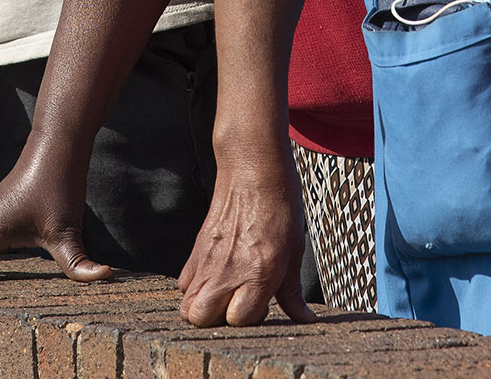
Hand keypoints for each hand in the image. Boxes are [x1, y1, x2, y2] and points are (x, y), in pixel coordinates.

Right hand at [176, 140, 312, 326]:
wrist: (253, 170)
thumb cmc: (280, 207)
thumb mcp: (294, 251)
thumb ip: (292, 293)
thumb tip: (306, 320)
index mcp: (258, 271)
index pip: (239, 319)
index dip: (252, 318)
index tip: (262, 305)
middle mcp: (228, 269)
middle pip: (201, 318)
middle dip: (219, 321)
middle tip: (239, 304)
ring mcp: (208, 260)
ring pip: (187, 306)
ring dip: (204, 309)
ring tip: (225, 296)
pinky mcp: (196, 249)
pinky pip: (184, 284)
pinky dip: (196, 289)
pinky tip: (216, 278)